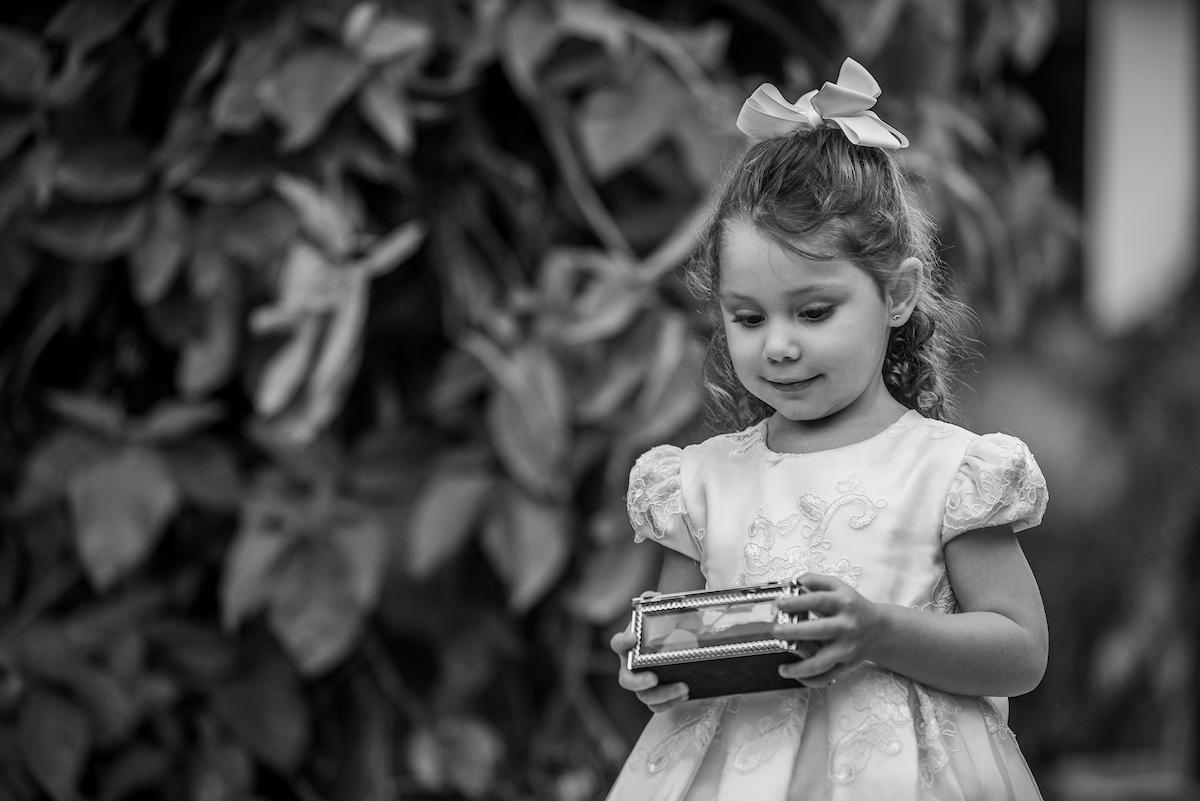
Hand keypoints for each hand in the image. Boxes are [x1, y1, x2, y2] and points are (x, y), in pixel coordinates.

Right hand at [610, 608, 689, 713]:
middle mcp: (630, 667)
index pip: (617, 643)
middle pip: (626, 680)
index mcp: (628, 646)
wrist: (669, 638)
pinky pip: (657, 706)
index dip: (623, 641)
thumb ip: (653, 603)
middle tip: (653, 678)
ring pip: (644, 697)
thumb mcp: (657, 612)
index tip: (633, 637)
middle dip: (638, 682)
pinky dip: (670, 704)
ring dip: (663, 695)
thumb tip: (652, 597)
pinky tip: (685, 695)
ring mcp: (641, 683)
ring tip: (683, 688)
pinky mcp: (654, 695)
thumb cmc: (659, 626)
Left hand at [772, 573, 883, 687]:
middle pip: (820, 630)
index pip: (819, 601)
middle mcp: (846, 626)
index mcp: (843, 603)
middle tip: (776, 631)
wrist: (879, 630)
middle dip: (795, 632)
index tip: (779, 604)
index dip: (797, 602)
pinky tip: (795, 675)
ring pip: (823, 662)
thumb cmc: (852, 606)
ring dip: (801, 668)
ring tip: (782, 669)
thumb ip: (815, 581)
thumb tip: (792, 582)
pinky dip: (811, 680)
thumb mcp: (838, 587)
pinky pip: (827, 676)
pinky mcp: (847, 664)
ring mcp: (847, 648)